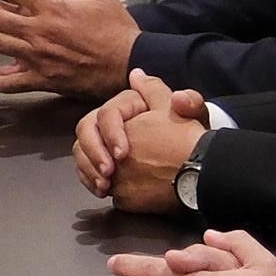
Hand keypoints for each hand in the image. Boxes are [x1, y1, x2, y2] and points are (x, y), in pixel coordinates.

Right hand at [77, 73, 207, 210]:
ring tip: (104, 186)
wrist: (193, 163)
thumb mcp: (194, 115)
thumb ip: (185, 100)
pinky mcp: (104, 161)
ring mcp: (104, 142)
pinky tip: (102, 191)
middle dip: (94, 151)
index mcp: (130, 104)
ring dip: (88, 168)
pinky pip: (85, 167)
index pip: (108, 113)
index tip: (122, 155)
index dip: (111, 132)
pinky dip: (89, 179)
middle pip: (87, 129)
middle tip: (108, 173)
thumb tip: (154, 84)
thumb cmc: (191, 137)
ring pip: (82, 149)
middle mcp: (112, 120)